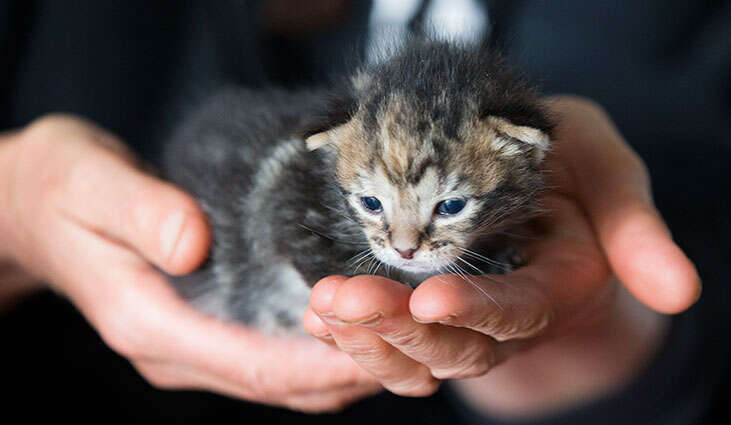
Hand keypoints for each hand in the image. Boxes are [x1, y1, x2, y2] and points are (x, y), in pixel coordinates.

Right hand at [0, 115, 379, 411]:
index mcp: (148, 323)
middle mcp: (173, 349)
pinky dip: (316, 356)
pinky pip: (268, 359)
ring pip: (278, 383)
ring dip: (340, 370)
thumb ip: (142, 213)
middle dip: (348, 373)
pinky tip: (355, 332)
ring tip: (401, 343)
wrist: (32, 204)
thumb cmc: (63, 187)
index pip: (251, 365)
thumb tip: (192, 244)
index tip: (385, 352)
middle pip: (276, 386)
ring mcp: (188, 346)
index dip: (321, 365)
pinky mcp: (201, 331)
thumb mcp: (91, 182)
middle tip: (416, 347)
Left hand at [304, 96, 699, 405]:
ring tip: (323, 308)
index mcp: (556, 286)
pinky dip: (354, 335)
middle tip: (343, 297)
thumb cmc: (571, 165)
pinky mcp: (426, 315)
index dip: (479, 313)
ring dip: (367, 339)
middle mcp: (508, 318)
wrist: (533, 177)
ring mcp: (464, 322)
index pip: (518, 312)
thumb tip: (680, 292)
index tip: (431, 299)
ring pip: (416, 358)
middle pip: (455, 346)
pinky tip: (319, 313)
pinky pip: (391, 343)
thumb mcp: (608, 172)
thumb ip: (636, 226)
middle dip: (398, 328)